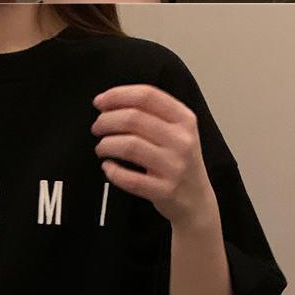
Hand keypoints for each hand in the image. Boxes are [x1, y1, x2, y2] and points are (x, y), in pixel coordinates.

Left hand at [91, 80, 214, 229]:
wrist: (197, 200)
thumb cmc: (178, 159)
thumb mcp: (178, 130)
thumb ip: (151, 112)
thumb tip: (109, 101)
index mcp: (185, 119)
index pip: (147, 95)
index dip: (118, 95)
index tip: (100, 102)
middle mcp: (182, 140)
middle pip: (134, 118)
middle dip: (106, 120)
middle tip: (97, 127)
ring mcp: (175, 167)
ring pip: (129, 146)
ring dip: (106, 144)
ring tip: (101, 147)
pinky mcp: (165, 191)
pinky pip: (130, 179)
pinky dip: (113, 171)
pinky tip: (108, 167)